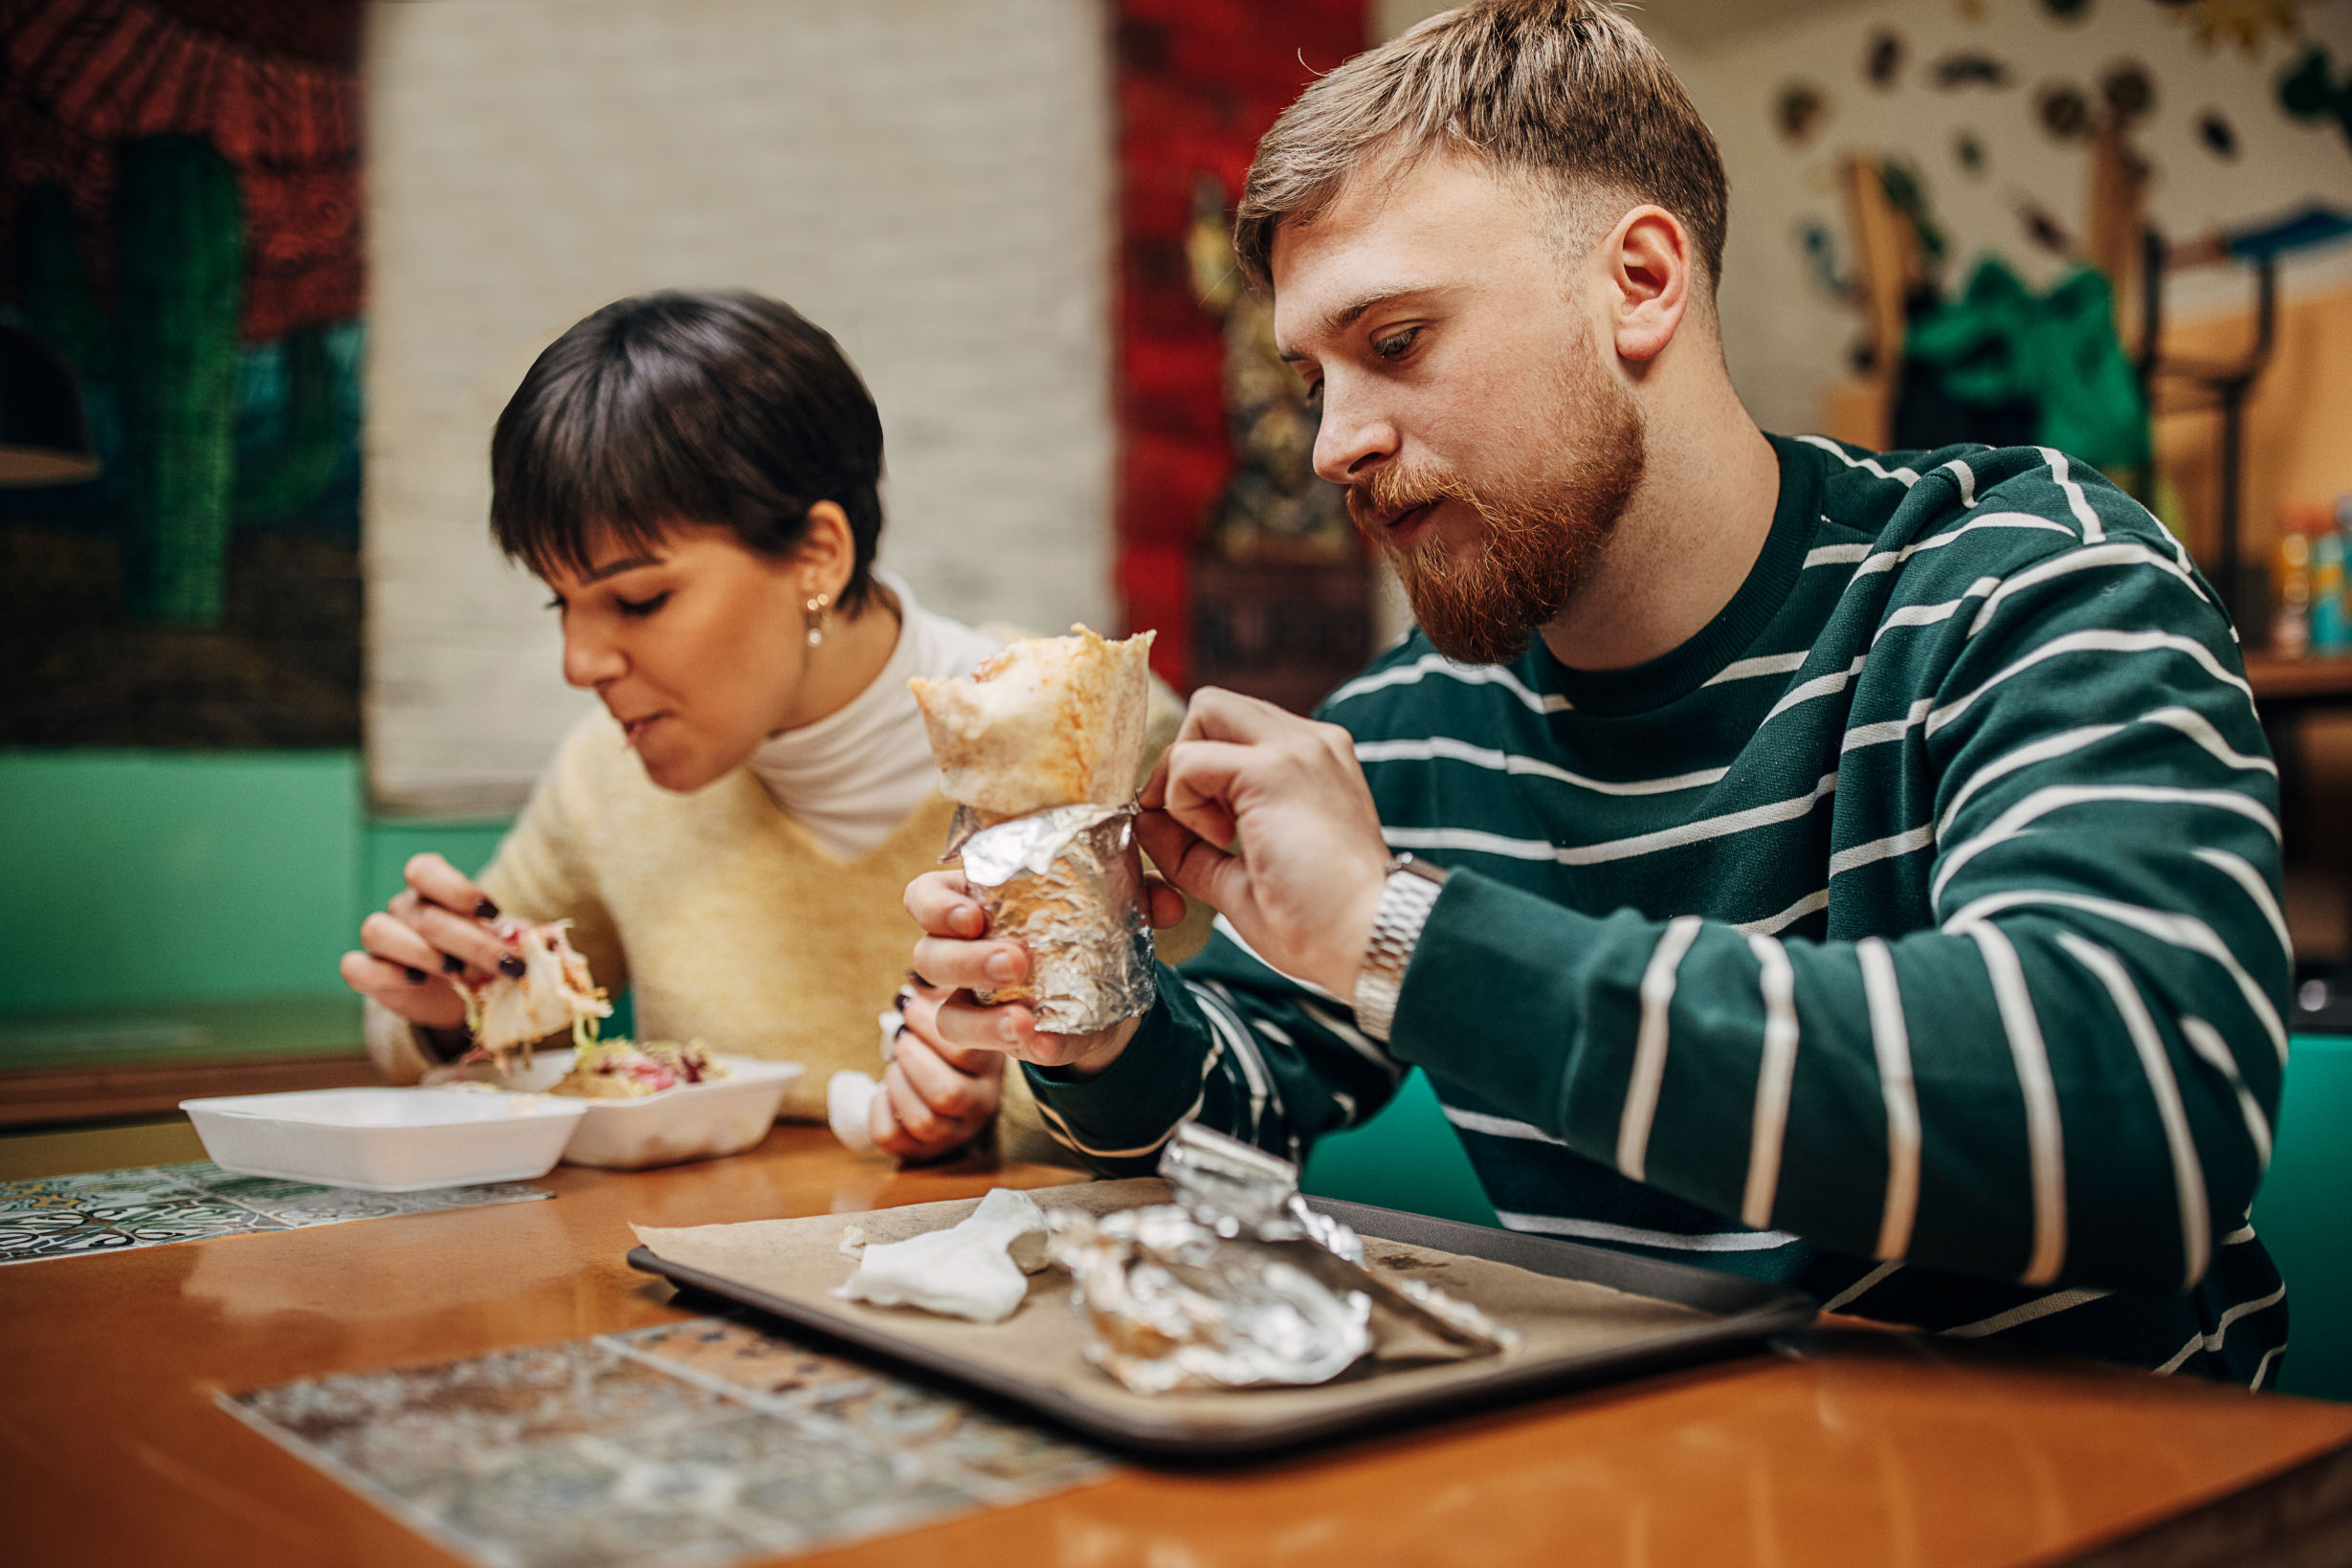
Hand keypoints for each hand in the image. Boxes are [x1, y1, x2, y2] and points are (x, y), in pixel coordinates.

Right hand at [338, 853, 517, 1031]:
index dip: (457, 889)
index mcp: (433, 889)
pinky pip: (355, 966)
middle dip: (472, 943)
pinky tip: (416, 983)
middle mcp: (404, 908)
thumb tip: (546, 945)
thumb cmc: (485, 958)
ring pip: (379, 930)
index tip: (494, 915)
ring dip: (424, 954)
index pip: (425, 869)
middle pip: (425, 915)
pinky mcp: (368, 972)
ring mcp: (382, 938)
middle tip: (507, 966)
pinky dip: (384, 974)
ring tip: (460, 976)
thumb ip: (518, 938)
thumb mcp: (505, 944)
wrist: (459, 996)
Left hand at [867, 1005, 1003, 1161]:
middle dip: (911, 1059)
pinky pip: (894, 1138)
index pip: (965, 1051)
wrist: (953, 1077)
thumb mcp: (957, 1006)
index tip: (910, 1008)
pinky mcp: (925, 1148)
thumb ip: (942, 990)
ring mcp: (956, 1131)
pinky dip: (879, 1111)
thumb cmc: (952, 1035)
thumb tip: (917, 978)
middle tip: (902, 1038)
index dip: (928, 1026)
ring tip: (896, 1065)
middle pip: (947, 1093)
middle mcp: (983, 1102)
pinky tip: (883, 1092)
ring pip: (924, 1121)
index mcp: (994, 1063)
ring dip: (898, 1084)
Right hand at [902, 869, 1186, 1076]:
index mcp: (972, 901)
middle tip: (1014, 961)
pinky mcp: (994, 1041)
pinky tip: (1043, 1045)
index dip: (936, 906)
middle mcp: (957, 952)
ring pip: (948, 1015)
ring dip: (983, 1020)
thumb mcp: (1110, 900)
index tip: (972, 914)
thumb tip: (1170, 904)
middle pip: (928, 956)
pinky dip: (1020, 1048)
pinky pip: (988, 1053)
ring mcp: (969, 1002)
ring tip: (1022, 1021)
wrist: (1105, 988)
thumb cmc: (1086, 923)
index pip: (924, 897)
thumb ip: (1139, 893)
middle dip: (966, 961)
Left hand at [1138, 687, 1390, 998]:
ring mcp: (1296, 748)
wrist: (1369, 938)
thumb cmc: (1317, 921)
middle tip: (1194, 823)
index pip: (1235, 729)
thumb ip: (1191, 845)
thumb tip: (1146, 821)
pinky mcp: (1274, 769)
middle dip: (1184, 757)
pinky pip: (1190, 760)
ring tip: (1217, 836)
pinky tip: (1222, 841)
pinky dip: (1184, 802)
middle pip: (1214, 706)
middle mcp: (1310, 741)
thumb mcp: (1240, 876)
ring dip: (1186, 776)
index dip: (1200, 772)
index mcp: (1313, 760)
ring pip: (1203, 712)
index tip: (1205, 829)